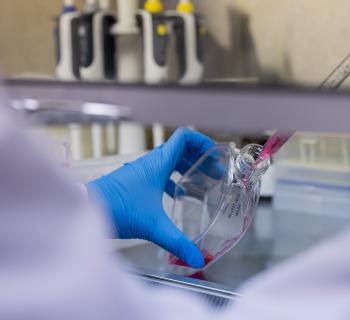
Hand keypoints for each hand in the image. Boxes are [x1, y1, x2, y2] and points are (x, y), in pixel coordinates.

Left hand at [87, 128, 215, 267]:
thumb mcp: (153, 226)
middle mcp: (149, 163)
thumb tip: (198, 260)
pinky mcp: (132, 181)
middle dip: (198, 158)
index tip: (215, 154)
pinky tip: (175, 195)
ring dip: (185, 166)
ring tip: (199, 181)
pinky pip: (157, 172)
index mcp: (158, 163)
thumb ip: (177, 243)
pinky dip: (170, 178)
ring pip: (168, 160)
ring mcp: (139, 171)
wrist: (85, 210)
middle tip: (213, 172)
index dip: (202, 141)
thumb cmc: (118, 210)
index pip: (184, 137)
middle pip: (179, 149)